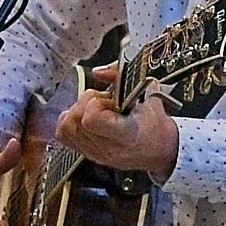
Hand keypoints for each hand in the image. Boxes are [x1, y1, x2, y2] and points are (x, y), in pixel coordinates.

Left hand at [56, 78, 177, 179]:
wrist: (161, 150)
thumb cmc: (155, 124)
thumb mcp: (148, 93)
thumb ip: (121, 77)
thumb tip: (98, 72)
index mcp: (127, 134)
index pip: (91, 119)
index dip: (95, 103)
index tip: (110, 100)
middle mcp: (108, 148)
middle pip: (75, 121)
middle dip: (86, 103)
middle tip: (104, 102)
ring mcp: (96, 154)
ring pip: (65, 127)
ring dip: (77, 112)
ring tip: (95, 109)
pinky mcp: (87, 154)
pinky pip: (64, 135)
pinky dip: (70, 121)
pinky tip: (85, 117)